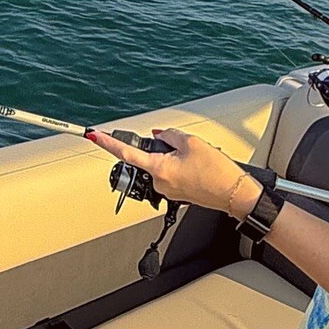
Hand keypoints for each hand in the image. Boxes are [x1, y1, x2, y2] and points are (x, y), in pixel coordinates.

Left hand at [86, 126, 259, 217]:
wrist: (234, 193)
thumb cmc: (217, 171)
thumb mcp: (192, 142)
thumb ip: (169, 135)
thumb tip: (160, 136)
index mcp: (158, 169)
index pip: (127, 154)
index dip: (109, 143)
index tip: (95, 136)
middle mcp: (159, 182)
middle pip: (150, 156)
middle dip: (163, 148)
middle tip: (186, 149)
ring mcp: (168, 190)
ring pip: (163, 164)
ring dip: (175, 157)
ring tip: (198, 161)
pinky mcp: (177, 193)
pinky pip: (172, 173)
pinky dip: (181, 166)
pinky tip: (199, 167)